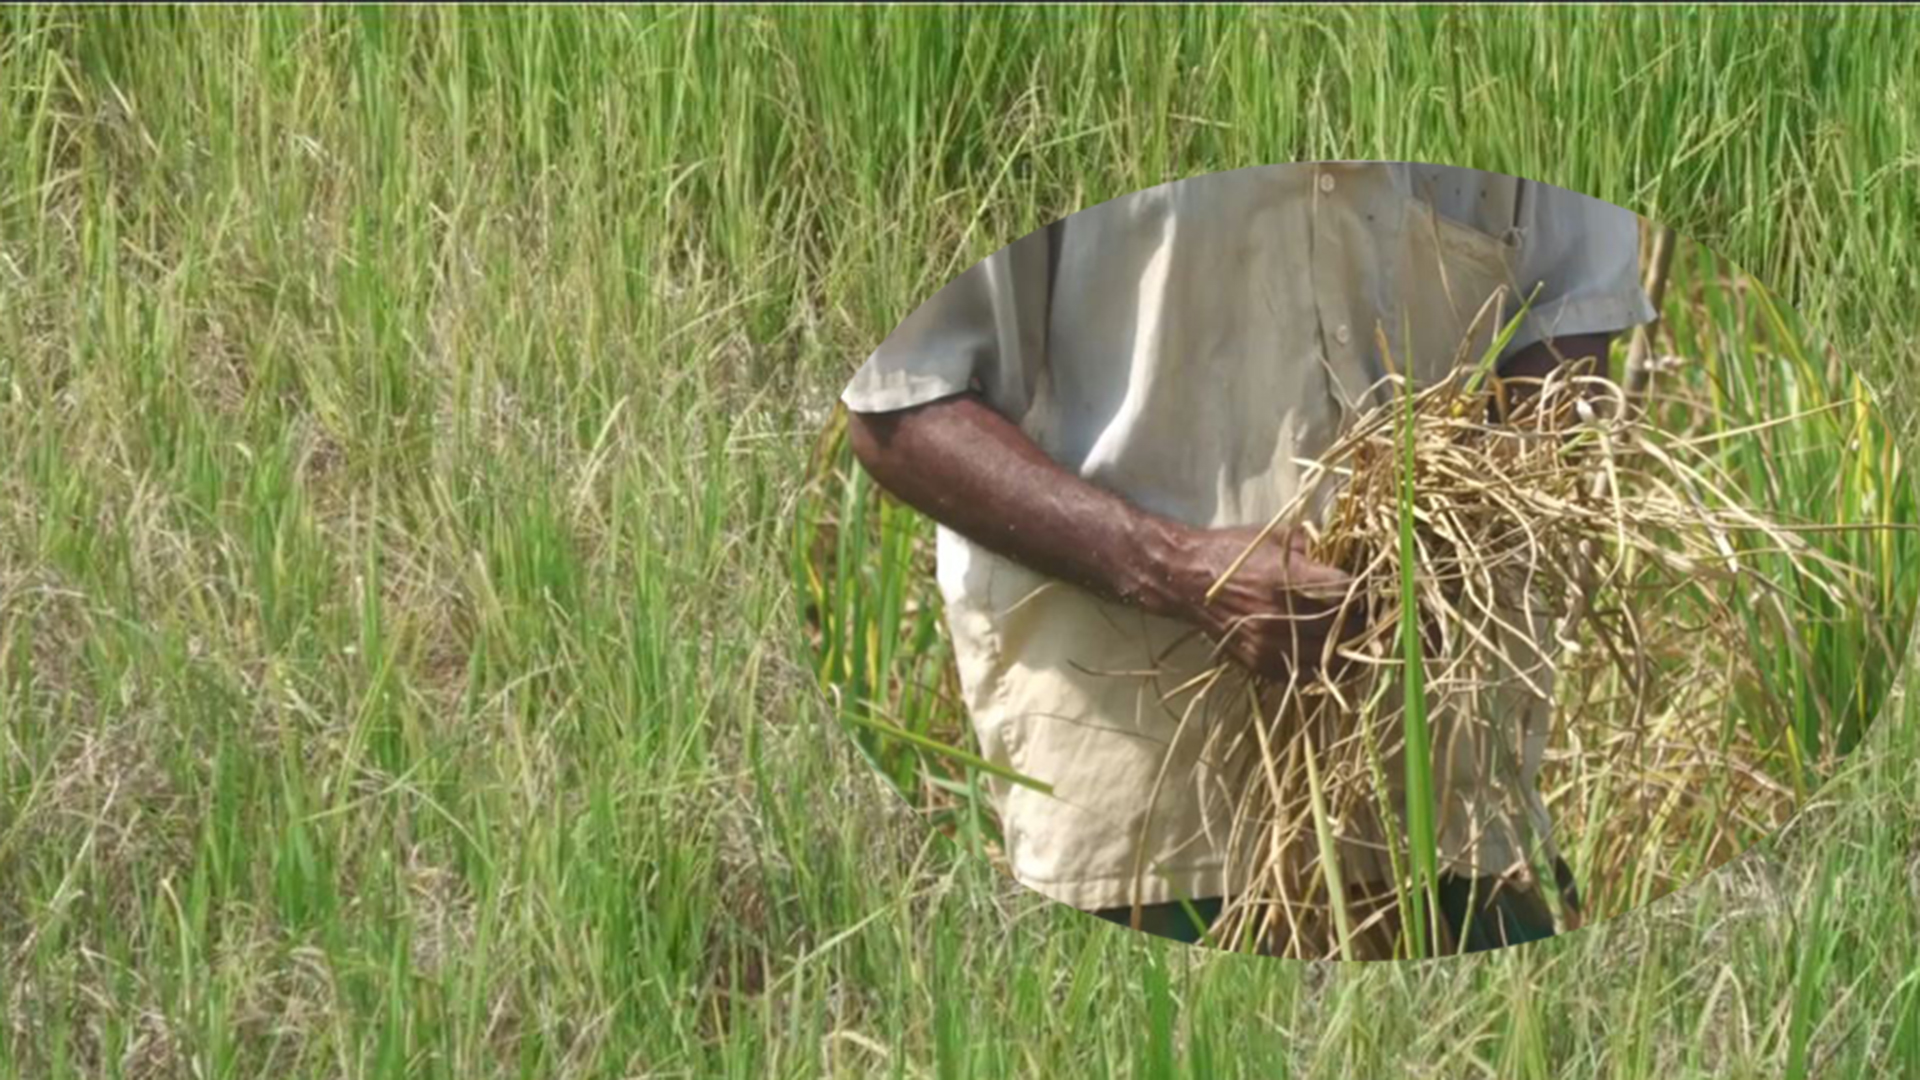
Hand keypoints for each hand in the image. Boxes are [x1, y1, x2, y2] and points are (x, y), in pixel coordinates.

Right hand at [1157, 525, 1368, 684]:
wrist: (1187, 580)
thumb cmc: (1233, 551)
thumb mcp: (1276, 536)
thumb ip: (1314, 549)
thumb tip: (1347, 559)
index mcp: (1285, 579)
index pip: (1344, 591)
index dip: (1360, 590)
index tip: (1364, 589)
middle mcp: (1278, 615)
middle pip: (1343, 629)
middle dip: (1359, 621)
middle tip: (1363, 615)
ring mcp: (1268, 644)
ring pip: (1329, 659)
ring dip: (1345, 648)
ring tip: (1348, 637)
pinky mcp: (1259, 663)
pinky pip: (1304, 675)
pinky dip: (1321, 666)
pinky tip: (1324, 652)